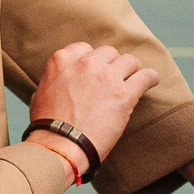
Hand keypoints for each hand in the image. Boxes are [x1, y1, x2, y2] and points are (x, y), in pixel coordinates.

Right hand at [29, 41, 156, 160]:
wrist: (60, 145)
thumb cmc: (47, 126)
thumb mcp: (40, 93)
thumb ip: (55, 80)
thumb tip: (62, 83)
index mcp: (62, 61)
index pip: (85, 48)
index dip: (93, 60)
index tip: (96, 70)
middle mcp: (86, 64)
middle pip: (109, 53)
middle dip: (112, 64)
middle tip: (115, 78)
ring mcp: (107, 77)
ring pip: (129, 61)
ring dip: (132, 69)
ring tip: (135, 78)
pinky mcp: (124, 94)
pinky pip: (145, 76)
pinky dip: (150, 78)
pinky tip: (152, 81)